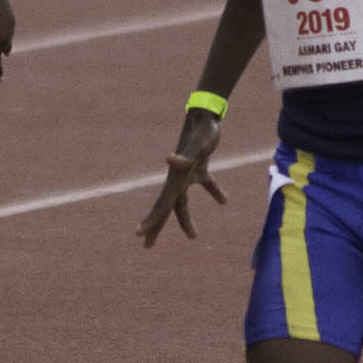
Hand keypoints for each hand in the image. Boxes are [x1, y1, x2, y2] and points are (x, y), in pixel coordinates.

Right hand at [137, 110, 226, 246]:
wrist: (205, 115)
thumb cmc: (200, 132)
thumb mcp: (194, 146)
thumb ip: (183, 157)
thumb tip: (169, 159)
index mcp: (175, 180)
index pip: (162, 205)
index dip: (152, 221)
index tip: (139, 234)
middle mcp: (178, 178)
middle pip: (166, 209)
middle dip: (157, 227)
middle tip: (147, 246)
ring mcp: (188, 173)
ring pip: (183, 202)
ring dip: (186, 220)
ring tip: (193, 237)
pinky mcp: (200, 166)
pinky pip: (206, 183)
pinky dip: (214, 192)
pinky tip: (224, 201)